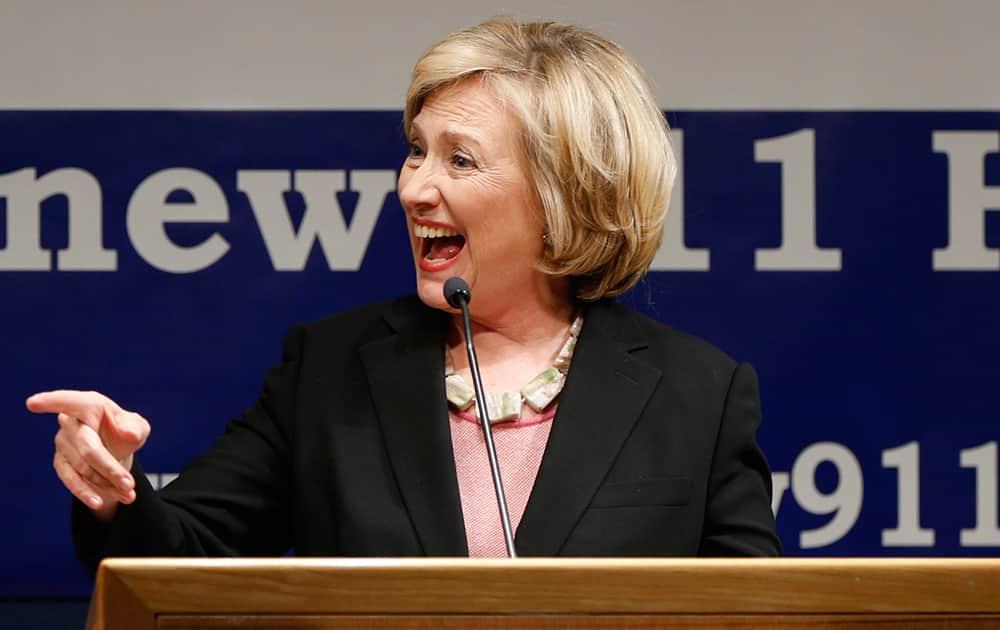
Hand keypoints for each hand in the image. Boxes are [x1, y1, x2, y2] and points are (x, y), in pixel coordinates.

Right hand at [27, 390, 150, 520]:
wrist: (116, 449)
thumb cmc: (124, 431)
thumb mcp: (136, 427)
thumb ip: (135, 428)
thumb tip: (129, 435)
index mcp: (90, 405)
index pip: (70, 401)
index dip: (52, 401)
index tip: (33, 403)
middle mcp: (71, 423)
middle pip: (88, 447)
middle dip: (110, 468)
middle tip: (130, 485)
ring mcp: (63, 443)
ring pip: (83, 468)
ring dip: (107, 484)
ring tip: (129, 496)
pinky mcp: (61, 463)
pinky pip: (72, 480)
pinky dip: (87, 493)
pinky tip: (99, 503)